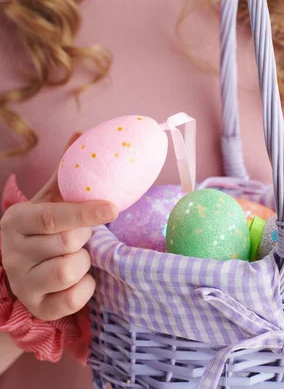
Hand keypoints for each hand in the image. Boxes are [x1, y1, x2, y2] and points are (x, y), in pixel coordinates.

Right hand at [0, 133, 117, 320]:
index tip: (114, 208)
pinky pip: (73, 299)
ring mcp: (22, 282)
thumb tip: (81, 133)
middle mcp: (13, 252)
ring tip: (79, 255)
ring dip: (85, 262)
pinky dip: (86, 287)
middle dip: (86, 236)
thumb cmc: (42, 227)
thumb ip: (65, 171)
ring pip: (69, 271)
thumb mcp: (49, 199)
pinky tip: (82, 278)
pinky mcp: (37, 308)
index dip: (86, 212)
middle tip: (86, 234)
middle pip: (66, 242)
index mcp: (17, 220)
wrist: (21, 268)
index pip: (53, 216)